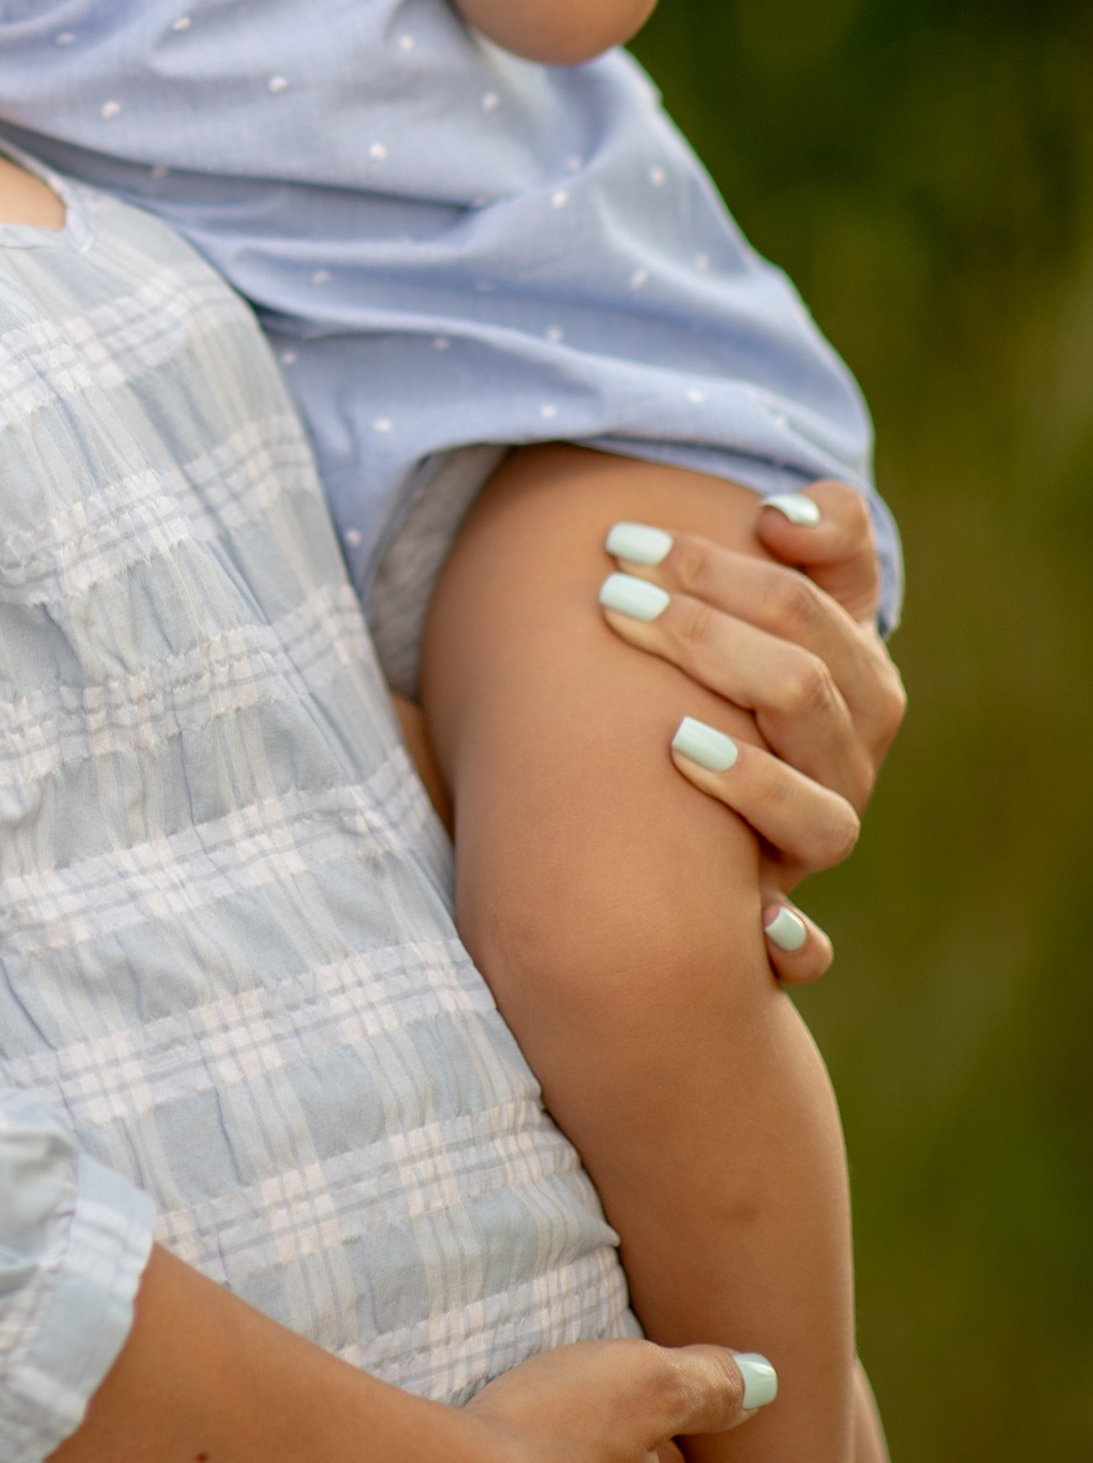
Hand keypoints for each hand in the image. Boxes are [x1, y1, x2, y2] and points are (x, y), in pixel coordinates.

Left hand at [596, 479, 904, 977]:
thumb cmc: (726, 658)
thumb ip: (812, 530)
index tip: (625, 537)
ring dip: (749, 779)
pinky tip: (756, 926)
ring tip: (673, 737)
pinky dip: (789, 940)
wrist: (701, 787)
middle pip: (801, 687)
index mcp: (855, 667)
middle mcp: (851, 753)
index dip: (728, 568)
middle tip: (608, 591)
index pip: (815, 602)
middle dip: (705, 632)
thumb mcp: (767, 588)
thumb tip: (781, 517)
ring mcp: (822, 834)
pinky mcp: (783, 909)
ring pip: (820, 814)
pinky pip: (806, 945)